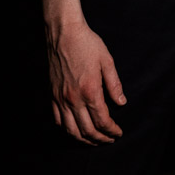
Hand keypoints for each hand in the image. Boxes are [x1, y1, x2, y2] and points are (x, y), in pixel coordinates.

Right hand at [47, 19, 125, 144]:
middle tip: (109, 140)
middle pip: (87, 130)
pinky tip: (75, 130)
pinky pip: (58, 120)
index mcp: (90, 91)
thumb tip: (121, 103)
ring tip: (94, 141)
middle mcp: (74, 99)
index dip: (112, 130)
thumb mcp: (107, 61)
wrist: (64, 33)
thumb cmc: (87, 43)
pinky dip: (68, 130)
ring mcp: (61, 99)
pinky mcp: (52, 95)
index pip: (102, 121)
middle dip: (100, 139)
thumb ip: (114, 84)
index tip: (118, 132)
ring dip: (84, 140)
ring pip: (71, 130)